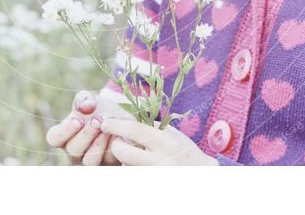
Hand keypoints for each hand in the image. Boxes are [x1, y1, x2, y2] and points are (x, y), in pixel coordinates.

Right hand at [45, 90, 130, 165]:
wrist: (117, 116)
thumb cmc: (97, 108)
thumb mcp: (90, 99)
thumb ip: (84, 99)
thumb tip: (85, 106)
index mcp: (63, 135)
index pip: (54, 138)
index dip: (64, 131)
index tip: (77, 120)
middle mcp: (73, 151)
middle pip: (73, 150)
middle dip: (86, 135)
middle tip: (97, 121)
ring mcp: (88, 160)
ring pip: (89, 161)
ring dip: (99, 144)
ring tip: (107, 129)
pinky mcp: (106, 165)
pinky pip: (107, 163)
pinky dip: (112, 149)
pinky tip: (117, 136)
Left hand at [99, 116, 218, 165]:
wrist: (200, 175)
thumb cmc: (183, 151)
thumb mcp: (170, 134)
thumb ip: (146, 126)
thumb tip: (118, 119)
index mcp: (166, 143)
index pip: (134, 130)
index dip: (116, 125)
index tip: (104, 122)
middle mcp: (160, 162)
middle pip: (123, 153)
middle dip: (116, 146)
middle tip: (119, 142)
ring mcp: (154, 177)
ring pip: (125, 167)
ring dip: (125, 161)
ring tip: (140, 158)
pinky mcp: (149, 186)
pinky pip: (130, 175)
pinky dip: (131, 170)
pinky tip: (141, 168)